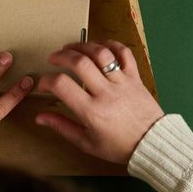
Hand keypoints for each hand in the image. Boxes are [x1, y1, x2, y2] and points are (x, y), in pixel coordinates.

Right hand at [35, 40, 163, 164]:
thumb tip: (40, 117)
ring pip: (101, 53)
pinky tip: (98, 46)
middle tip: (53, 58)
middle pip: (79, 62)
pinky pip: (124, 53)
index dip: (47, 80)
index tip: (45, 84)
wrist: (152, 145)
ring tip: (72, 48)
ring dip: (82, 46)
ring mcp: (122, 82)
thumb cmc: (119, 146)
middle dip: (61, 56)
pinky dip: (110, 44)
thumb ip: (62, 127)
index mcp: (92, 112)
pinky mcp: (135, 77)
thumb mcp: (86, 143)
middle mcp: (106, 93)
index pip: (62, 85)